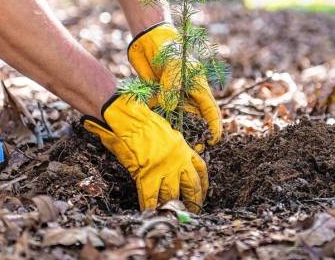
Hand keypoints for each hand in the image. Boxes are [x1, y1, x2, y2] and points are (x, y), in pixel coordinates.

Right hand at [81, 94, 208, 212]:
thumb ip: (174, 148)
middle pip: (192, 186)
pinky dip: (151, 207)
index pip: (200, 169)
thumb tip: (175, 161)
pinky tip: (151, 213)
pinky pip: (151, 198)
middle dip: (193, 201)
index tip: (203, 193)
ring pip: (173, 195)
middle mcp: (178, 161)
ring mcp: (164, 170)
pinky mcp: (147, 176)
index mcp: (183, 148)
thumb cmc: (144, 122)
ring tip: (173, 214)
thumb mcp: (167, 132)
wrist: (130, 120)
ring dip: (173, 207)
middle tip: (192, 210)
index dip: (203, 184)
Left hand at [127, 22, 221, 145]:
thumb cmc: (169, 50)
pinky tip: (155, 128)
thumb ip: (172, 88)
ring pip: (177, 119)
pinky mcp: (157, 97)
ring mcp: (172, 97)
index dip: (214, 127)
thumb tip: (170, 108)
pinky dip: (157, 119)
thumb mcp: (173, 67)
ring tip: (173, 144)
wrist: (148, 41)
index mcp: (198, 88)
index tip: (212, 141)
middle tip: (191, 150)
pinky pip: (159, 113)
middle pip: (195, 120)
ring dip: (176, 131)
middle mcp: (187, 95)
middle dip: (194, 136)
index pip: (210, 111)